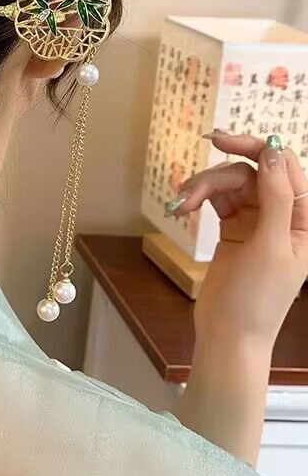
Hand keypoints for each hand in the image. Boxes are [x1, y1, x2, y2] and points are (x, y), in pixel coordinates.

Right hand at [168, 132, 307, 350]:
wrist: (229, 334)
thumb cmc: (257, 297)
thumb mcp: (271, 244)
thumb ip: (274, 196)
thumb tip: (270, 150)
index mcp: (304, 218)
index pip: (283, 166)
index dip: (254, 147)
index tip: (219, 141)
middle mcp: (283, 214)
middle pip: (251, 172)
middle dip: (219, 174)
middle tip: (189, 180)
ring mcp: (257, 220)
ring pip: (229, 183)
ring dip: (202, 188)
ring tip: (180, 205)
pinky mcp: (233, 227)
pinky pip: (216, 199)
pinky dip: (198, 199)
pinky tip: (182, 208)